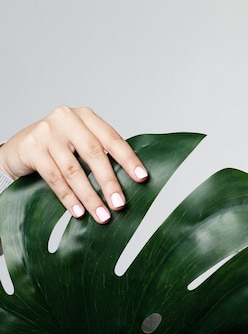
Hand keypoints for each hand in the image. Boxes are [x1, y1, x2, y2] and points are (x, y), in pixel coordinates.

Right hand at [0, 106, 147, 222]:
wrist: (19, 148)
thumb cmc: (58, 148)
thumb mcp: (80, 143)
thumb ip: (100, 154)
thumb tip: (131, 181)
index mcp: (86, 117)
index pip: (112, 139)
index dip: (128, 159)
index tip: (142, 178)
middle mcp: (67, 119)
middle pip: (94, 154)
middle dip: (109, 182)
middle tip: (120, 204)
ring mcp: (47, 133)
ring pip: (74, 170)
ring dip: (90, 197)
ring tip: (102, 215)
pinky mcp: (31, 148)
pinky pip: (54, 178)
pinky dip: (68, 198)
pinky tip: (79, 212)